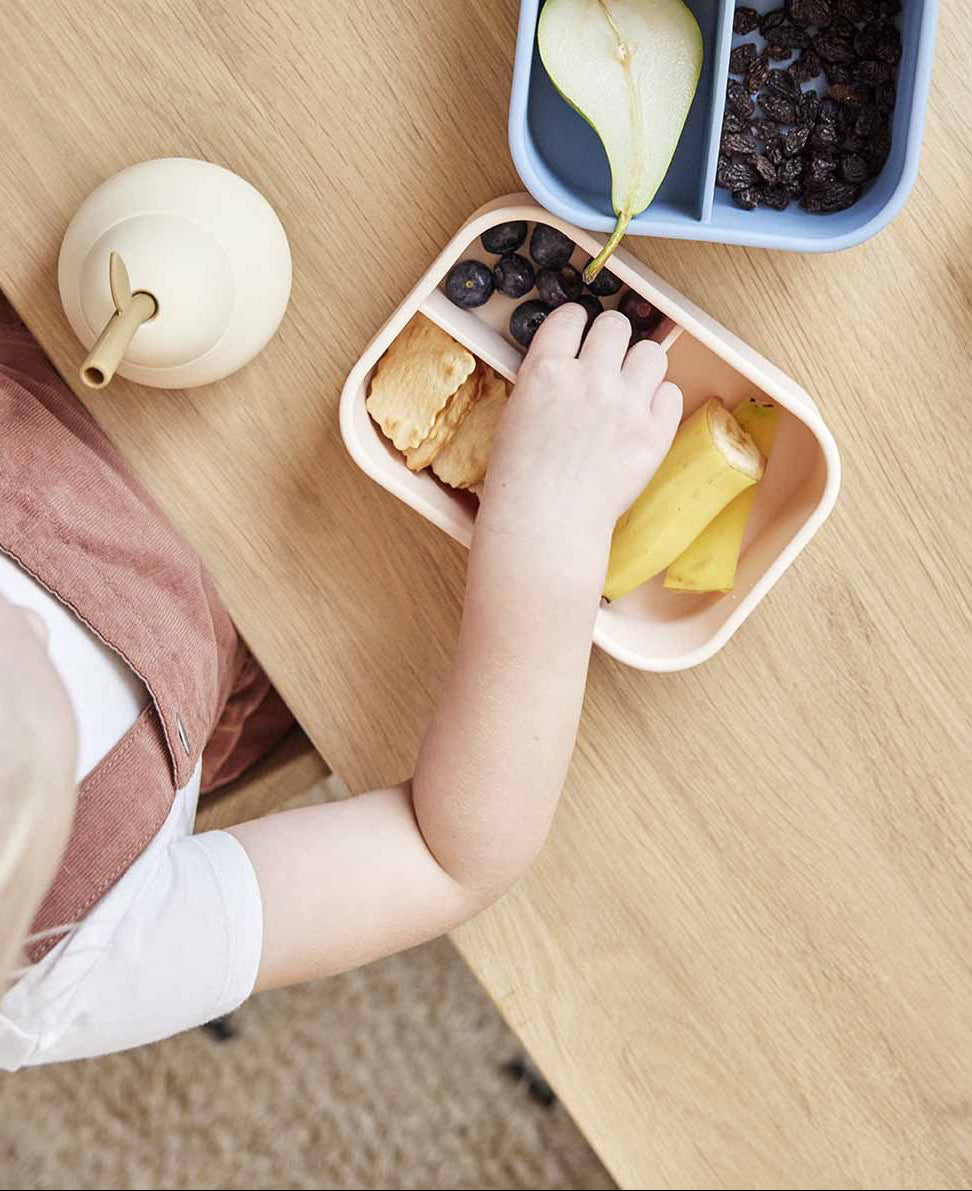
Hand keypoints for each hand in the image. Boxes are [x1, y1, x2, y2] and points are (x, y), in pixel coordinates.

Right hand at [480, 304, 682, 548]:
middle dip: (611, 340)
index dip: (577, 324)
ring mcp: (626, 405)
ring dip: (641, 367)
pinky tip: (642, 418)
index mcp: (546, 370)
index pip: (571, 317)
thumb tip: (572, 361)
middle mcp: (589, 379)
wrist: (546, 521)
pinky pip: (671, 393)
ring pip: (652, 352)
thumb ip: (547, 379)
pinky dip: (659, 403)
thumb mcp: (518, 413)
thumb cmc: (521, 477)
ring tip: (629, 390)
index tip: (580, 336)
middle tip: (607, 364)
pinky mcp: (654, 433)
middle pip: (617, 325)